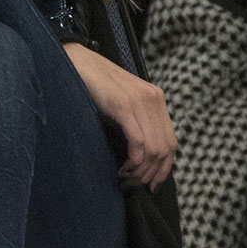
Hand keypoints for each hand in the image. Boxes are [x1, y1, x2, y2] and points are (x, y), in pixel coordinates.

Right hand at [63, 43, 176, 188]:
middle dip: (150, 174)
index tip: (151, 184)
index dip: (164, 168)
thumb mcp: (119, 105)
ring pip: (153, 150)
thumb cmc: (91, 86)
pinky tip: (121, 169)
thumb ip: (134, 123)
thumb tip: (138, 156)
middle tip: (132, 185)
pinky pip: (138, 143)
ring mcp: (141, 101)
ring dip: (140, 171)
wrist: (74, 62)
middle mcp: (154, 99)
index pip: (171, 142)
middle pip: (165, 149)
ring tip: (124, 178)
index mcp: (156, 99)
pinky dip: (132, 162)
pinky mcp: (124, 106)